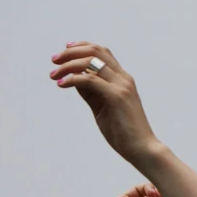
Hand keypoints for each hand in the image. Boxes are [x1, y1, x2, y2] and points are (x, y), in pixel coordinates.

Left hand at [50, 43, 157, 163]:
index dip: (82, 47)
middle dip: (71, 52)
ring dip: (68, 65)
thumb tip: (75, 79)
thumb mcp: (102, 107)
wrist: (142, 149)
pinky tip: (62, 84)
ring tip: (54, 74)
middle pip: (95, 51)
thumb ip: (91, 92)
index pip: (102, 52)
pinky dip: (73, 79)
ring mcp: (121, 86)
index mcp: (122, 79)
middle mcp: (123, 78)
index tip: (64, 52)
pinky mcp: (117, 97)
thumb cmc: (123, 132)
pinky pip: (90, 80)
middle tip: (54, 60)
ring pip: (91, 62)